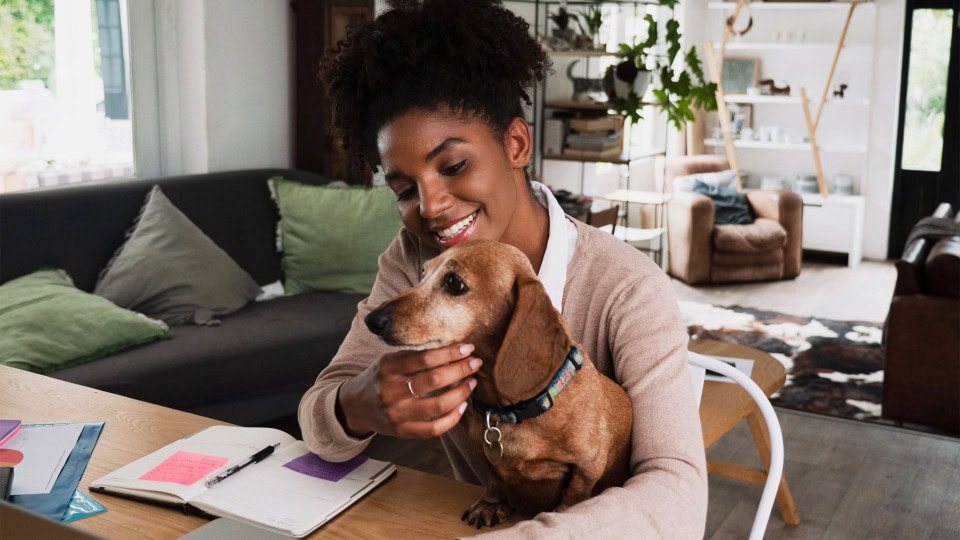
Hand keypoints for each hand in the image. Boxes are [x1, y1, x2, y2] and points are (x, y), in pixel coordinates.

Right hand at [336, 343, 481, 438]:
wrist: (355, 407)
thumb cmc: (379, 378)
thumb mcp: (389, 361)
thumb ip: (414, 357)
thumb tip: (453, 350)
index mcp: (388, 368)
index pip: (425, 358)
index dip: (450, 353)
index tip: (468, 348)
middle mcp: (391, 391)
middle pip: (434, 380)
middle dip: (461, 370)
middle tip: (475, 363)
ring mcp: (397, 414)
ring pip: (439, 405)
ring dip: (462, 392)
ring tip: (472, 382)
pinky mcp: (403, 431)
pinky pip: (434, 428)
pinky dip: (453, 418)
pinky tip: (462, 406)